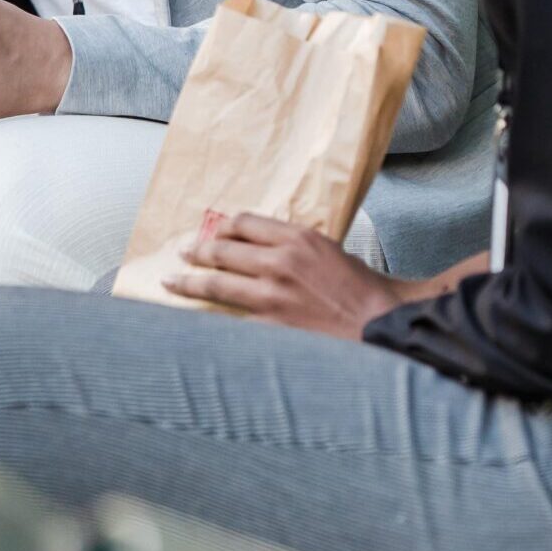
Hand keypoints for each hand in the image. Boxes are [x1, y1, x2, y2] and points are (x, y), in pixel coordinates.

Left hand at [164, 214, 411, 337]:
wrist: (378, 325)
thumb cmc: (363, 292)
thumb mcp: (330, 252)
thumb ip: (297, 248)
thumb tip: (268, 251)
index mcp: (298, 238)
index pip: (246, 223)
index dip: (225, 226)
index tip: (215, 232)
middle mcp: (280, 262)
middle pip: (224, 249)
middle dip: (199, 251)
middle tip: (184, 253)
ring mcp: (271, 296)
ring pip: (217, 284)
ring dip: (189, 282)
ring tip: (173, 281)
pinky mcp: (269, 327)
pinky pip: (231, 320)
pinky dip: (212, 319)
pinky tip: (196, 322)